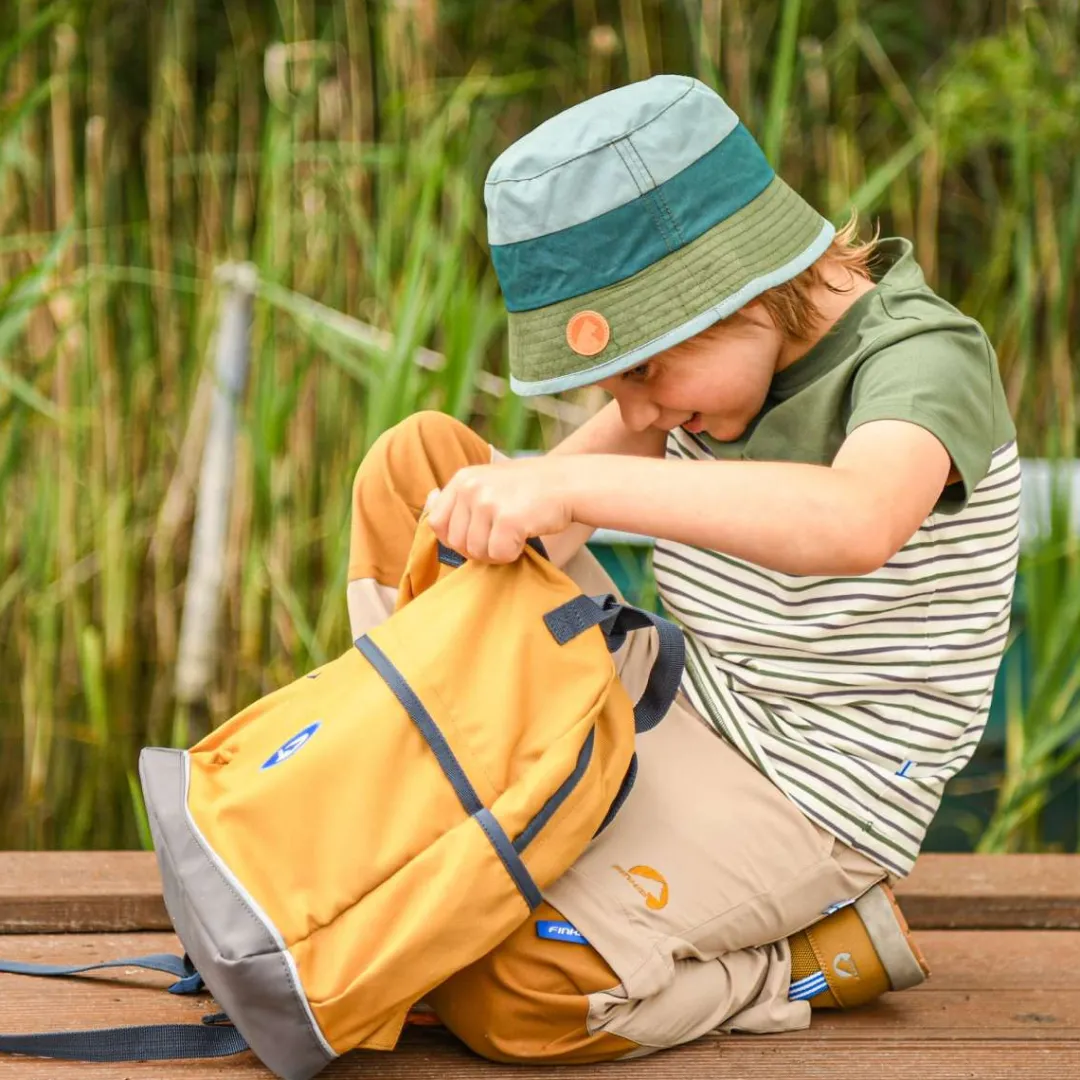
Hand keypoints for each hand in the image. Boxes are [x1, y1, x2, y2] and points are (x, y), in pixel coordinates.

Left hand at [424, 457, 575, 562]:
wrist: (568, 483)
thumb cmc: (529, 490)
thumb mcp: (489, 483)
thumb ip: (462, 497)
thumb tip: (429, 501)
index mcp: (462, 479)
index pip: (437, 522)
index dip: (455, 538)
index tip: (479, 535)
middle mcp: (470, 487)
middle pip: (456, 542)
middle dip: (478, 549)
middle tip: (502, 538)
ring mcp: (487, 502)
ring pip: (476, 552)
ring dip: (496, 553)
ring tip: (515, 536)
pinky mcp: (506, 518)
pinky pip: (498, 554)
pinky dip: (513, 554)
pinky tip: (525, 536)